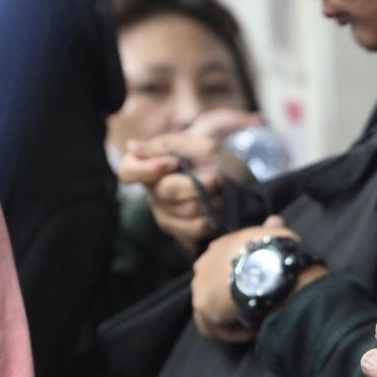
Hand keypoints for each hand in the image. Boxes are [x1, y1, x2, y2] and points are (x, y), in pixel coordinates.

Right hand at [120, 109, 263, 251]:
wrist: (249, 188)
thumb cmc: (223, 163)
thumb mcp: (202, 146)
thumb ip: (168, 144)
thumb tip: (131, 147)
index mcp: (153, 167)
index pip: (128, 172)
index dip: (147, 169)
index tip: (173, 163)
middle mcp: (154, 191)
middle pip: (165, 191)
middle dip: (196, 184)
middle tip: (217, 179)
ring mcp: (165, 213)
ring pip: (182, 210)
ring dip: (209, 201)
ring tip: (220, 195)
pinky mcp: (180, 232)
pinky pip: (190, 229)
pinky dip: (210, 219)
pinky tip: (217, 212)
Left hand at [191, 216, 325, 342]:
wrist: (268, 264)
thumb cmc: (274, 249)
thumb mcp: (276, 234)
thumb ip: (273, 229)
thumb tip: (275, 221)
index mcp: (219, 247)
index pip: (219, 264)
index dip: (236, 277)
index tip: (255, 286)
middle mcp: (203, 264)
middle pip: (210, 286)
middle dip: (228, 297)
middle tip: (252, 304)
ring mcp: (199, 286)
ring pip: (209, 309)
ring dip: (229, 317)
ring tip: (252, 320)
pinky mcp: (203, 306)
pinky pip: (214, 328)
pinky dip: (232, 332)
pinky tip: (251, 330)